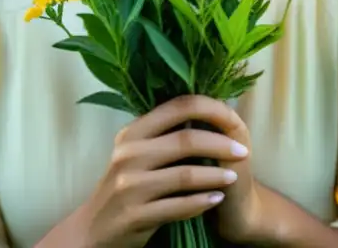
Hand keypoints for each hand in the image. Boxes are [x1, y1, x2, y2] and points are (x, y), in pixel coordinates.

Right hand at [56, 95, 250, 247]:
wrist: (93, 230)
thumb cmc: (124, 187)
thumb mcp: (134, 154)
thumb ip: (162, 135)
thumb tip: (208, 112)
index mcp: (132, 133)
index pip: (176, 106)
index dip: (210, 109)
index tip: (232, 119)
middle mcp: (128, 154)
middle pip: (185, 140)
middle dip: (220, 145)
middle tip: (244, 152)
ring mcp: (129, 185)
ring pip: (185, 175)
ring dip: (215, 176)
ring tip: (234, 178)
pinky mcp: (135, 214)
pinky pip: (178, 206)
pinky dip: (202, 202)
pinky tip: (216, 199)